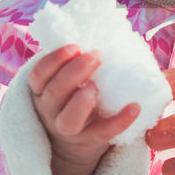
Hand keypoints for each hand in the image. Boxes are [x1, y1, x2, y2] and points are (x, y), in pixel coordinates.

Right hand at [29, 44, 139, 174]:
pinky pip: (103, 133)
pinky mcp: (89, 140)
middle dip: (74, 72)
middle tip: (96, 56)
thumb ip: (76, 63)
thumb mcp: (66, 83)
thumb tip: (109, 32)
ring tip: (96, 86)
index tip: (74, 46)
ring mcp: (67, 128)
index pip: (38, 74)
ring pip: (68, 119)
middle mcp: (50, 110)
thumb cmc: (73, 99)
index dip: (54, 60)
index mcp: (42, 91)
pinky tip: (135, 107)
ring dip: (82, 101)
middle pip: (54, 93)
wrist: (73, 142)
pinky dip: (119, 121)